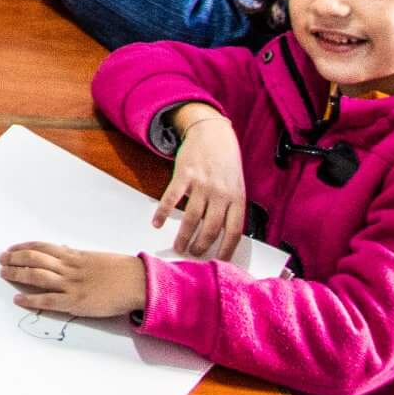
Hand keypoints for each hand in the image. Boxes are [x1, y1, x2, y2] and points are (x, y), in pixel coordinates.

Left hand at [0, 243, 147, 317]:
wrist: (138, 282)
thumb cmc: (120, 270)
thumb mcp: (95, 257)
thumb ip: (76, 256)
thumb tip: (62, 250)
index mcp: (74, 255)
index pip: (42, 247)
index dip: (24, 247)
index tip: (12, 248)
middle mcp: (69, 268)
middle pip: (34, 259)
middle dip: (15, 258)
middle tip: (2, 260)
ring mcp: (71, 285)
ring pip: (37, 276)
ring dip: (17, 274)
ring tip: (4, 274)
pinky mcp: (76, 302)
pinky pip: (48, 300)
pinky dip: (31, 299)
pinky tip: (18, 299)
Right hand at [155, 105, 248, 259]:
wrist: (212, 133)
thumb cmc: (225, 161)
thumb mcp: (236, 184)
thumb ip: (231, 206)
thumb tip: (223, 233)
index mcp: (236, 197)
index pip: (234, 230)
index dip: (227, 249)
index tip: (220, 261)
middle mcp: (220, 193)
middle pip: (211, 228)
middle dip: (202, 246)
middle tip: (194, 255)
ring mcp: (201, 184)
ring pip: (192, 218)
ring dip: (184, 236)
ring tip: (179, 247)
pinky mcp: (184, 175)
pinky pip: (171, 199)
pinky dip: (163, 213)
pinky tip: (157, 223)